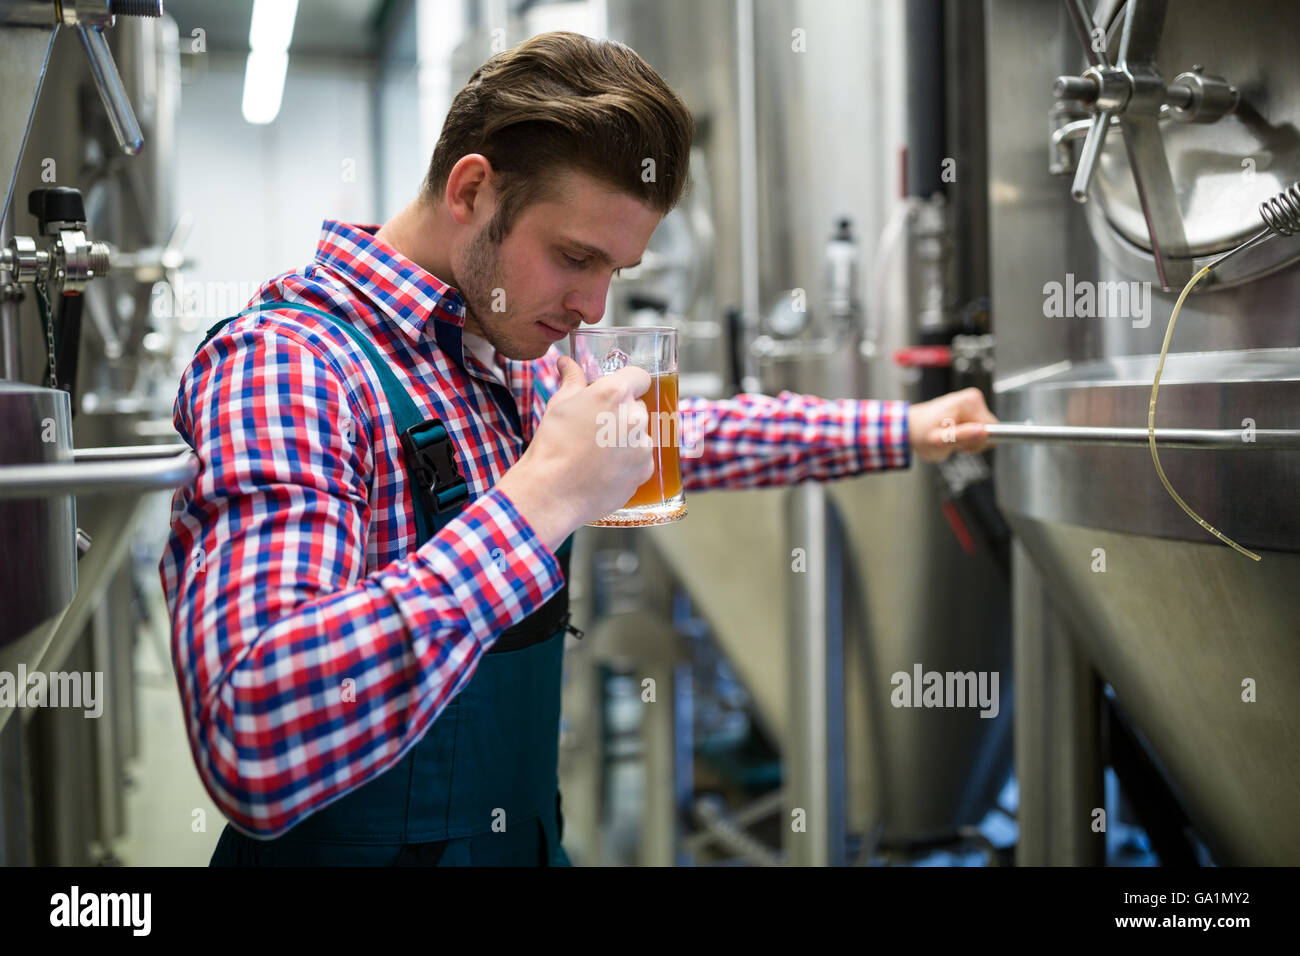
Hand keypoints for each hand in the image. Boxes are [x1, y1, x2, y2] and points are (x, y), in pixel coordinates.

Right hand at [496, 355, 654, 550]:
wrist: (551, 494)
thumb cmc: (551, 448)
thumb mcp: (558, 405)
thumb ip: (573, 380)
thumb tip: (568, 363)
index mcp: (615, 393)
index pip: (640, 376)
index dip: (628, 383)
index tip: (619, 392)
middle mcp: (634, 417)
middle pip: (638, 406)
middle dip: (622, 413)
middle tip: (597, 427)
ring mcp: (643, 445)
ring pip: (640, 433)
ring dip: (626, 438)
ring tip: (597, 452)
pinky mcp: (645, 470)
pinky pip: (641, 458)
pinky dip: (628, 461)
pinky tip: (604, 468)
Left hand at [907, 387, 997, 462]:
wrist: (910, 426)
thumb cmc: (921, 433)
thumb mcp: (939, 441)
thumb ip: (962, 436)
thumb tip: (984, 431)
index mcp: (969, 402)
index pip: (994, 429)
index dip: (979, 442)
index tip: (962, 444)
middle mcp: (973, 398)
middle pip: (991, 429)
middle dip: (974, 441)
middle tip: (954, 442)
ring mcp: (972, 402)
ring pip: (986, 431)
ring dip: (970, 440)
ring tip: (951, 438)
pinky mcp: (971, 409)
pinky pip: (980, 429)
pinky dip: (967, 436)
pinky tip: (953, 434)